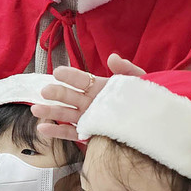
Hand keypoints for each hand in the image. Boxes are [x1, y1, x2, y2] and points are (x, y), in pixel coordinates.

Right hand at [32, 55, 146, 140]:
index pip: (82, 80)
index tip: (58, 72)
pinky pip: (71, 133)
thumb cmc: (148, 102)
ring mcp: (88, 118)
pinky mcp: (89, 134)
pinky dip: (56, 132)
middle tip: (45, 91)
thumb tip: (112, 57)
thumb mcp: (141, 82)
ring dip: (50, 112)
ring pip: (66, 114)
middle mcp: (91, 102)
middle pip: (70, 96)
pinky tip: (43, 129)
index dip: (70, 76)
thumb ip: (127, 70)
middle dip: (57, 93)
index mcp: (101, 87)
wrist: (155, 125)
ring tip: (36, 109)